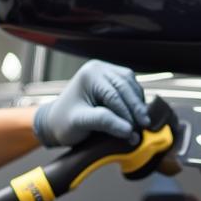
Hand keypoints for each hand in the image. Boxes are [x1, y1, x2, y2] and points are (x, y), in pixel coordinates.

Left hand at [33, 60, 150, 146]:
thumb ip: (104, 122)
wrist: (56, 121)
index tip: (134, 132)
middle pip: (126, 86)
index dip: (127, 114)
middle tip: (144, 126)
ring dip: (138, 103)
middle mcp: (99, 68)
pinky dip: (136, 100)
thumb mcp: (81, 123)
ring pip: (131, 84)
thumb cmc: (64, 122)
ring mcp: (106, 71)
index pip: (114, 95)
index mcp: (90, 75)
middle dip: (136, 108)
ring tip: (142, 123)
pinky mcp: (112, 79)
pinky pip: (130, 87)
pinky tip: (137, 115)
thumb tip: (128, 130)